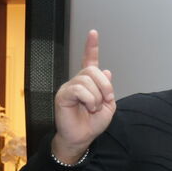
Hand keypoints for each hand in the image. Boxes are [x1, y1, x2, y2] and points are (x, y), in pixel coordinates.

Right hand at [53, 29, 115, 162]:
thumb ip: (108, 90)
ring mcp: (69, 87)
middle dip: (105, 85)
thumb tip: (106, 70)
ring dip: (97, 96)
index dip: (91, 47)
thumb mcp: (108, 107)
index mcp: (89, 83)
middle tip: (106, 100)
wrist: (82, 138)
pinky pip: (80, 89)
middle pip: (92, 70)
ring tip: (94, 108)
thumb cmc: (92, 123)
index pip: (89, 61)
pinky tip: (88, 108)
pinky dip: (90, 99)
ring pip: (87, 80)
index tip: (93, 33)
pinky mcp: (63, 95)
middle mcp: (77, 82)